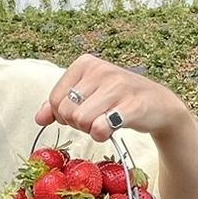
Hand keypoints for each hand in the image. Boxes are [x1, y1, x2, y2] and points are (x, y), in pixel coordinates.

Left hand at [36, 55, 191, 141]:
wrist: (159, 105)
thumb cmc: (118, 100)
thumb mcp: (88, 96)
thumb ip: (60, 106)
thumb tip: (39, 118)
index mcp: (85, 63)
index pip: (55, 99)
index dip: (64, 114)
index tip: (82, 112)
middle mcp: (101, 70)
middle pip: (67, 112)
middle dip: (77, 123)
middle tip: (95, 119)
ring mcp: (118, 86)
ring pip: (81, 120)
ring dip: (91, 130)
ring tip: (105, 123)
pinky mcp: (132, 105)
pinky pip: (100, 128)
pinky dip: (103, 135)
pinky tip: (113, 129)